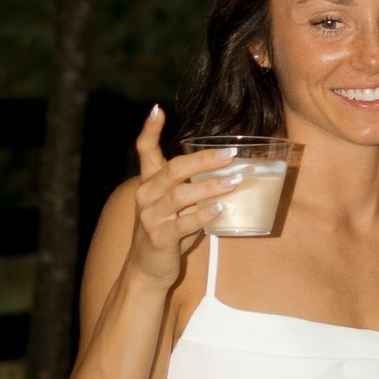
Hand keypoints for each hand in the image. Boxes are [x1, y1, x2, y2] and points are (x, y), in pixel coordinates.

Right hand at [126, 106, 238, 285]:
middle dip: (204, 160)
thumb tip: (227, 169)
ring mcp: (151, 217)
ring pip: (181, 195)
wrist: (146, 269)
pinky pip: (184, 223)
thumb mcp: (173, 204)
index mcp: (149, 183)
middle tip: (231, 155)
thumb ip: (189, 186)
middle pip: (173, 169)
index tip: (158, 110)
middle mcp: (146, 196)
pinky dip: (203, 215)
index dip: (149, 130)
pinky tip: (220, 209)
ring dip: (211, 187)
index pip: (144, 151)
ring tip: (234, 181)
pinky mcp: (160, 238)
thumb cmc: (166, 231)